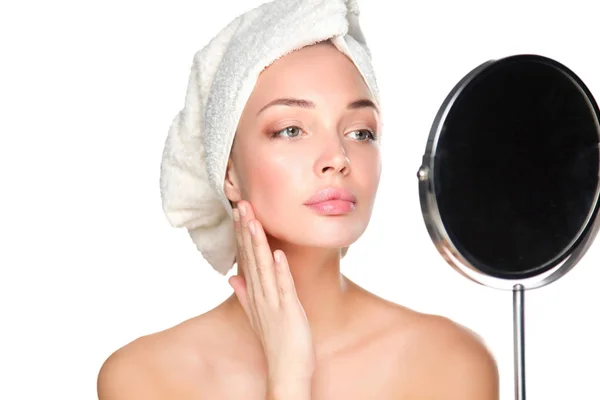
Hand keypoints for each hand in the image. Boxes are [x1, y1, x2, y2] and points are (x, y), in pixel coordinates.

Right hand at [228, 200, 315, 388]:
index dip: (241, 233)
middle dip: (246, 230)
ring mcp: (272, 302)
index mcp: (254, 292)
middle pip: (251, 257)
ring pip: (263, 268)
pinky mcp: (288, 311)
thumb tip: (232, 276)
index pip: (245, 257)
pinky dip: (281, 271)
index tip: (239, 210)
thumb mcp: (256, 313)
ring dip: (258, 245)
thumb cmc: (276, 339)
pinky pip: (284, 288)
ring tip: (253, 221)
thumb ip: (244, 293)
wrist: (286, 368)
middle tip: (241, 204)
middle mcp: (259, 294)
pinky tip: (279, 253)